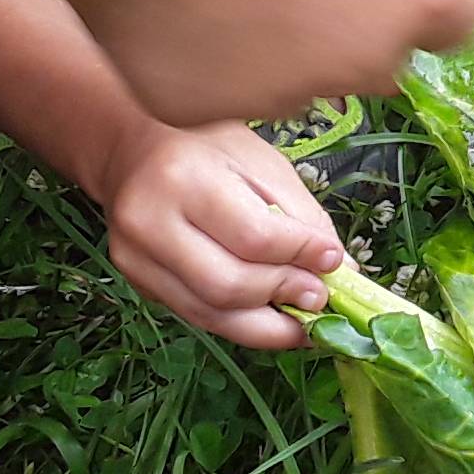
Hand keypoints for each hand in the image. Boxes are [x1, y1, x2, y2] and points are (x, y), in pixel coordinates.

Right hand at [97, 120, 342, 349]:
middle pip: (229, 285)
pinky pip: (196, 315)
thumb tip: (341, 268)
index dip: (301, 255)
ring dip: (267, 325)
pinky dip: (241, 323)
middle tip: (321, 296)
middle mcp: (149, 223)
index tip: (334, 260)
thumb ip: (302, 216)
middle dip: (284, 295)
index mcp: (184, 179)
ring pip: (210, 313)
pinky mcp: (136, 282)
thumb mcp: (262, 163)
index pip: (254, 237)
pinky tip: (271, 316)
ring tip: (304, 318)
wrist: (132, 152)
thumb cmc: (206, 148)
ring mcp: (135, 258)